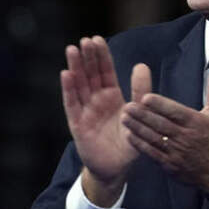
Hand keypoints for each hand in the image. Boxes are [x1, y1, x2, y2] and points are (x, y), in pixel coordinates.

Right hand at [61, 37, 150, 203]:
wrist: (116, 168)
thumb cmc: (129, 143)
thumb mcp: (139, 116)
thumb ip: (140, 92)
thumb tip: (141, 65)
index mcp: (111, 96)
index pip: (105, 71)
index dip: (101, 56)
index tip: (97, 39)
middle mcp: (96, 100)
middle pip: (90, 74)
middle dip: (87, 57)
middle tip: (85, 40)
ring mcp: (85, 111)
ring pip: (79, 85)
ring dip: (75, 67)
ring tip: (72, 49)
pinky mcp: (77, 124)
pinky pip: (72, 104)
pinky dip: (69, 89)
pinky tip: (66, 74)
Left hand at [122, 64, 208, 191]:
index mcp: (195, 122)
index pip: (175, 111)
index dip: (160, 105)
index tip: (145, 97)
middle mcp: (185, 137)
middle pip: (160, 124)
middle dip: (142, 115)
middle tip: (127, 106)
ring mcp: (176, 152)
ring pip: (153, 138)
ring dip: (137, 128)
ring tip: (124, 118)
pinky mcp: (169, 164)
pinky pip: (152, 153)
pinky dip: (140, 144)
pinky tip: (129, 135)